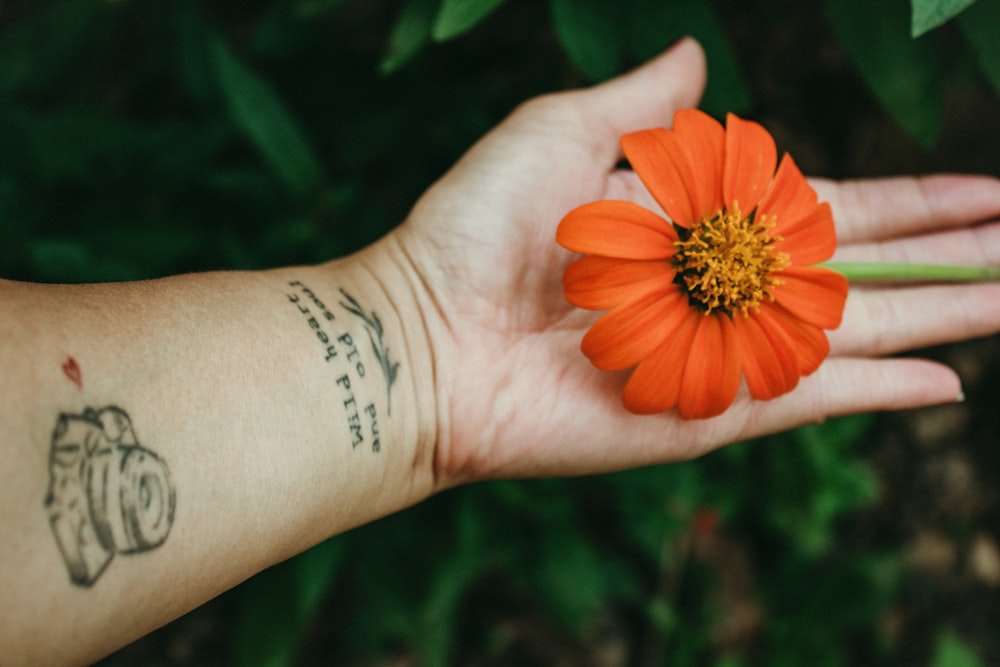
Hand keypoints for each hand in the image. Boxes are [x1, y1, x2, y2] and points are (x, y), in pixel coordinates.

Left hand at [391, 38, 999, 485]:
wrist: (427, 332)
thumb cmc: (476, 228)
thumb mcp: (559, 131)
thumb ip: (640, 103)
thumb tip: (696, 54)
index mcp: (694, 222)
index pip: (829, 207)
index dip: (911, 201)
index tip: (985, 192)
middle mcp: (717, 289)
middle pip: (860, 271)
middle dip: (949, 257)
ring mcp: (718, 353)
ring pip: (856, 333)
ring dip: (943, 316)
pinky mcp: (706, 412)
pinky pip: (812, 398)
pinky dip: (883, 391)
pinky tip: (951, 381)